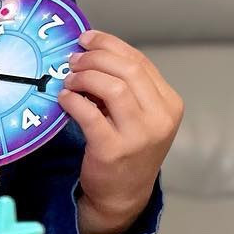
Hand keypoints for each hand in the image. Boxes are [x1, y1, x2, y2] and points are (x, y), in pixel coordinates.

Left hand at [56, 31, 182, 233]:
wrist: (123, 194)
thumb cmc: (128, 149)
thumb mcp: (138, 115)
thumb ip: (126, 86)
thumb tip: (91, 53)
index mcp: (169, 104)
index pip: (140, 62)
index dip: (110, 45)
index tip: (87, 39)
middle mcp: (160, 118)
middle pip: (128, 69)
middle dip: (96, 57)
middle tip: (73, 59)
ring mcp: (139, 135)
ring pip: (113, 87)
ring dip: (85, 77)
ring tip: (69, 79)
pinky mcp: (113, 150)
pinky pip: (89, 114)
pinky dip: (73, 100)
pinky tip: (64, 98)